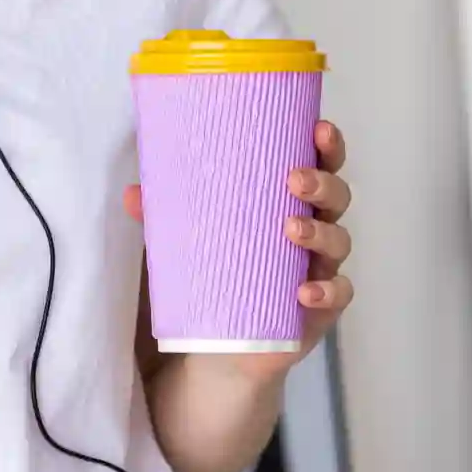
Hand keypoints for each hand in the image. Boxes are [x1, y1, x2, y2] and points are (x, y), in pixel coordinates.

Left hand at [124, 119, 355, 382]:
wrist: (215, 343)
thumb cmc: (210, 272)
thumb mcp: (183, 239)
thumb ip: (162, 216)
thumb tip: (133, 194)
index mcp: (284, 202)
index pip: (316, 166)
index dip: (326, 147)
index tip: (320, 128)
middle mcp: (310, 231)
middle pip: (336, 198)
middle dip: (323, 183)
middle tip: (295, 179)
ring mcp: (318, 269)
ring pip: (339, 242)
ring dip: (320, 231)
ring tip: (291, 227)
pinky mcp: (318, 309)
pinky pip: (337, 296)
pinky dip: (325, 291)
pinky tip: (304, 291)